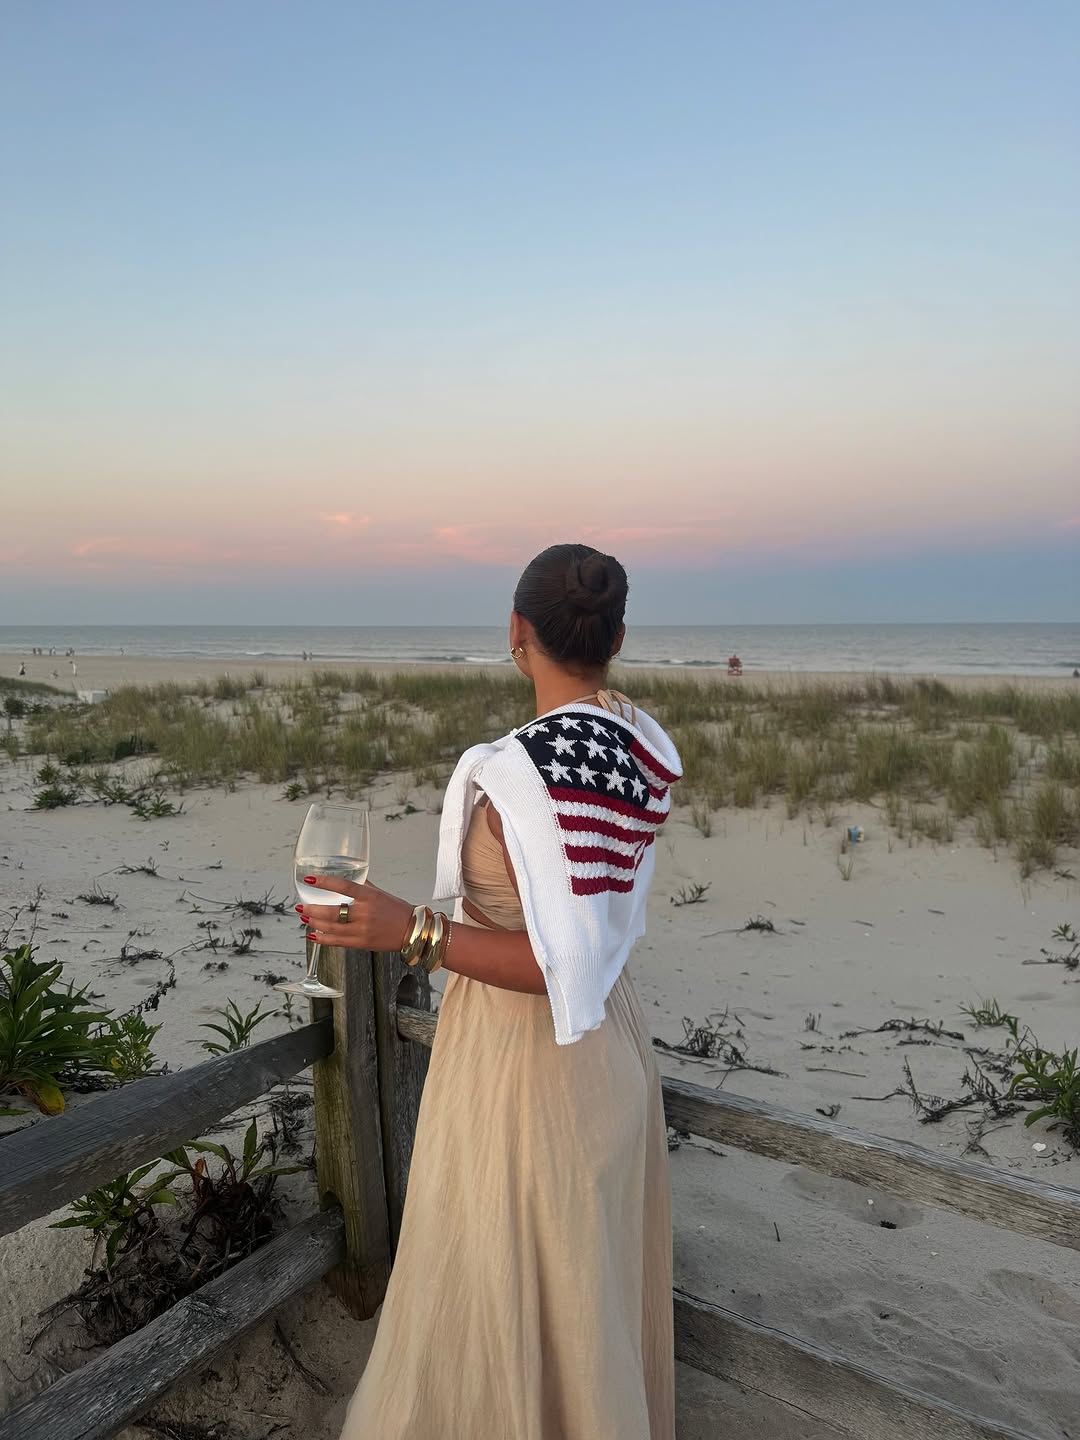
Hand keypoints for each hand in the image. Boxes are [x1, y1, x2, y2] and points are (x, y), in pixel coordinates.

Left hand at [297, 876, 413, 952]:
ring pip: (331, 927)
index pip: (343, 886)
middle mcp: (364, 913)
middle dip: (312, 909)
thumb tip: (350, 877)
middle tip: (301, 906)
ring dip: (314, 923)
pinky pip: (337, 941)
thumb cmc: (398, 911)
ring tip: (304, 918)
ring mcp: (362, 929)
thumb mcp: (380, 893)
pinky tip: (313, 935)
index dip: (324, 882)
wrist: (412, 931)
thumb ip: (363, 886)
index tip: (310, 879)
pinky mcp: (361, 943)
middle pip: (332, 911)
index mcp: (369, 896)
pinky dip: (323, 939)